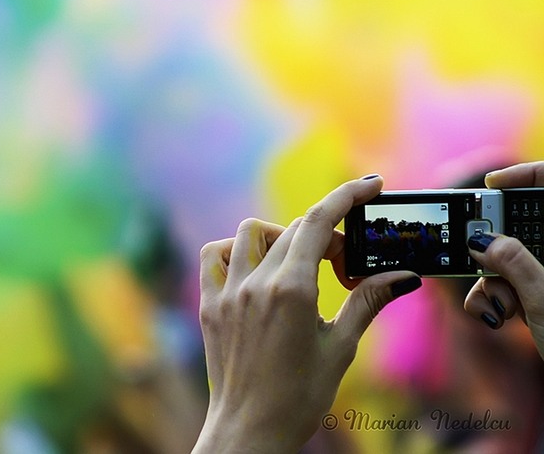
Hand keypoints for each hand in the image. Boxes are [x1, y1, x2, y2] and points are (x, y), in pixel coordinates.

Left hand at [191, 175, 421, 452]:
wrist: (250, 431)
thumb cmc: (299, 397)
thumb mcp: (341, 348)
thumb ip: (368, 302)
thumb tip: (404, 277)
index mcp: (292, 291)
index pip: (320, 222)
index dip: (347, 195)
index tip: (370, 184)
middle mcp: (256, 284)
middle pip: (293, 229)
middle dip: (326, 238)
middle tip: (343, 270)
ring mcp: (227, 292)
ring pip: (250, 233)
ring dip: (278, 237)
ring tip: (296, 267)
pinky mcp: (209, 304)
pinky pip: (214, 255)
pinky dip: (235, 251)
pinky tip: (252, 270)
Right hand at [464, 161, 543, 359]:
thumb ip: (512, 262)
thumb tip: (481, 240)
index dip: (526, 175)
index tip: (492, 185)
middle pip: (524, 225)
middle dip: (495, 246)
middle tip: (477, 258)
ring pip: (512, 257)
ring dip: (493, 281)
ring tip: (498, 305)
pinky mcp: (542, 292)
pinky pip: (512, 280)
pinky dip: (497, 295)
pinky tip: (498, 314)